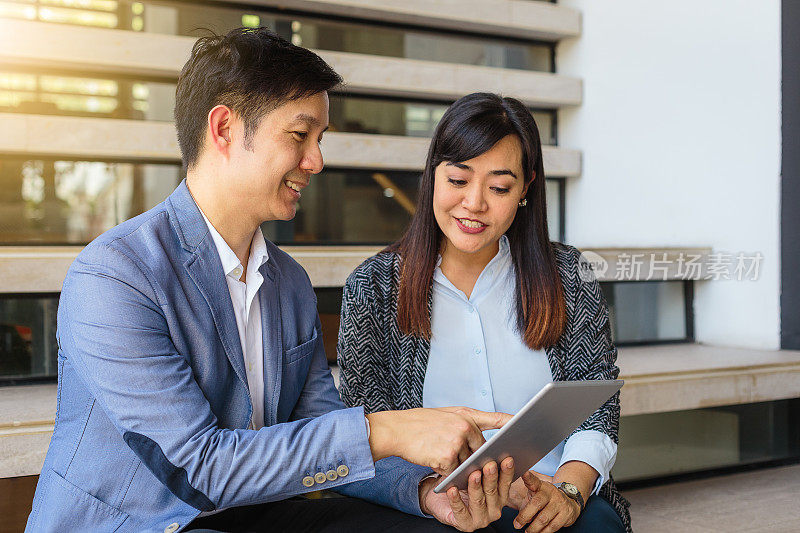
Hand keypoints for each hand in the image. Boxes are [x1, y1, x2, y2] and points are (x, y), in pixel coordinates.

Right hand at [367, 407, 511, 475]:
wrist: (396, 429)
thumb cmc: (419, 423)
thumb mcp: (445, 415)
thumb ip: (464, 425)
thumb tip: (479, 442)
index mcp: (466, 415)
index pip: (495, 419)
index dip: (511, 423)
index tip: (525, 425)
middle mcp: (465, 427)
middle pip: (480, 450)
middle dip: (472, 457)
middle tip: (460, 455)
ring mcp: (457, 443)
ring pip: (466, 463)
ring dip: (456, 465)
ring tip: (437, 453)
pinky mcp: (447, 458)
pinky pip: (453, 472)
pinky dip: (445, 471)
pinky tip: (431, 459)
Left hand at [419, 457, 514, 530]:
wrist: (440, 501)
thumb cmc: (460, 485)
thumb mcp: (473, 475)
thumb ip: (482, 468)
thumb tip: (488, 451)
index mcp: (500, 497)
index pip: (505, 483)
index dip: (507, 471)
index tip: (507, 458)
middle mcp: (494, 510)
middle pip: (492, 491)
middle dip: (491, 477)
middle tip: (489, 464)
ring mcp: (481, 519)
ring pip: (478, 501)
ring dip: (475, 487)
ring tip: (473, 474)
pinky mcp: (465, 524)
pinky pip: (460, 510)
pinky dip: (456, 499)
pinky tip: (452, 489)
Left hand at [511, 472, 580, 532]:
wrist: (570, 501)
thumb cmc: (546, 499)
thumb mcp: (535, 495)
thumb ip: (526, 504)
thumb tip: (520, 518)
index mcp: (540, 486)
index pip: (533, 481)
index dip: (528, 477)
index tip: (524, 473)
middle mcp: (551, 492)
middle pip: (536, 503)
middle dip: (524, 516)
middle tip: (517, 524)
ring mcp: (559, 503)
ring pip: (544, 518)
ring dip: (533, 528)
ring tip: (528, 531)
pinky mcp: (566, 514)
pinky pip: (553, 526)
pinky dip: (544, 532)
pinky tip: (539, 532)